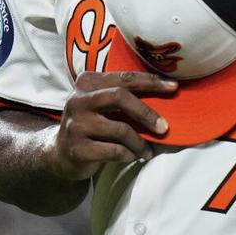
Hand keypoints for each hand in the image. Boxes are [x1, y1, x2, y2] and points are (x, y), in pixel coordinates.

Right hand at [46, 71, 177, 179]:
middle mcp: (78, 99)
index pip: (124, 78)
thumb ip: (125, 95)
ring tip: (148, 151)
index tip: (174, 87)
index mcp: (88, 82)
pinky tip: (132, 156)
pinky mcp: (77, 149)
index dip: (151, 82)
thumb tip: (168, 93)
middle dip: (147, 112)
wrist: (61, 152)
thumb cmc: (93, 124)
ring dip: (140, 142)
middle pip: (120, 97)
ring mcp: (76, 125)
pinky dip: (129, 155)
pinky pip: (114, 151)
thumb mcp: (103, 104)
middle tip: (165, 127)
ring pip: (120, 129)